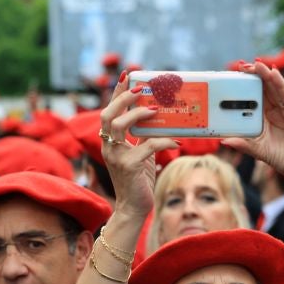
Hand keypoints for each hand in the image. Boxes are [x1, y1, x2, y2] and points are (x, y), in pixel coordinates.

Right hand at [99, 76, 178, 218]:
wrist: (134, 208)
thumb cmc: (139, 180)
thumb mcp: (141, 154)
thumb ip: (143, 137)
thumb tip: (158, 119)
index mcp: (109, 142)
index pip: (109, 112)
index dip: (116, 93)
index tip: (126, 76)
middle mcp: (108, 147)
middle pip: (108, 115)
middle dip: (124, 98)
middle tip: (141, 89)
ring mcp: (116, 157)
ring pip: (119, 126)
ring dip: (139, 115)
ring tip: (156, 110)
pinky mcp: (129, 167)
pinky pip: (147, 147)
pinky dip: (163, 142)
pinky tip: (176, 142)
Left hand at [222, 61, 283, 198]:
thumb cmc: (282, 159)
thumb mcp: (258, 150)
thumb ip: (243, 144)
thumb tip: (223, 140)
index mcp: (267, 117)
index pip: (256, 97)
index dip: (247, 85)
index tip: (235, 75)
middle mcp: (279, 111)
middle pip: (266, 89)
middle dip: (256, 76)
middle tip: (242, 65)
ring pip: (277, 89)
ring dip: (267, 75)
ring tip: (257, 64)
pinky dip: (280, 85)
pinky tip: (273, 74)